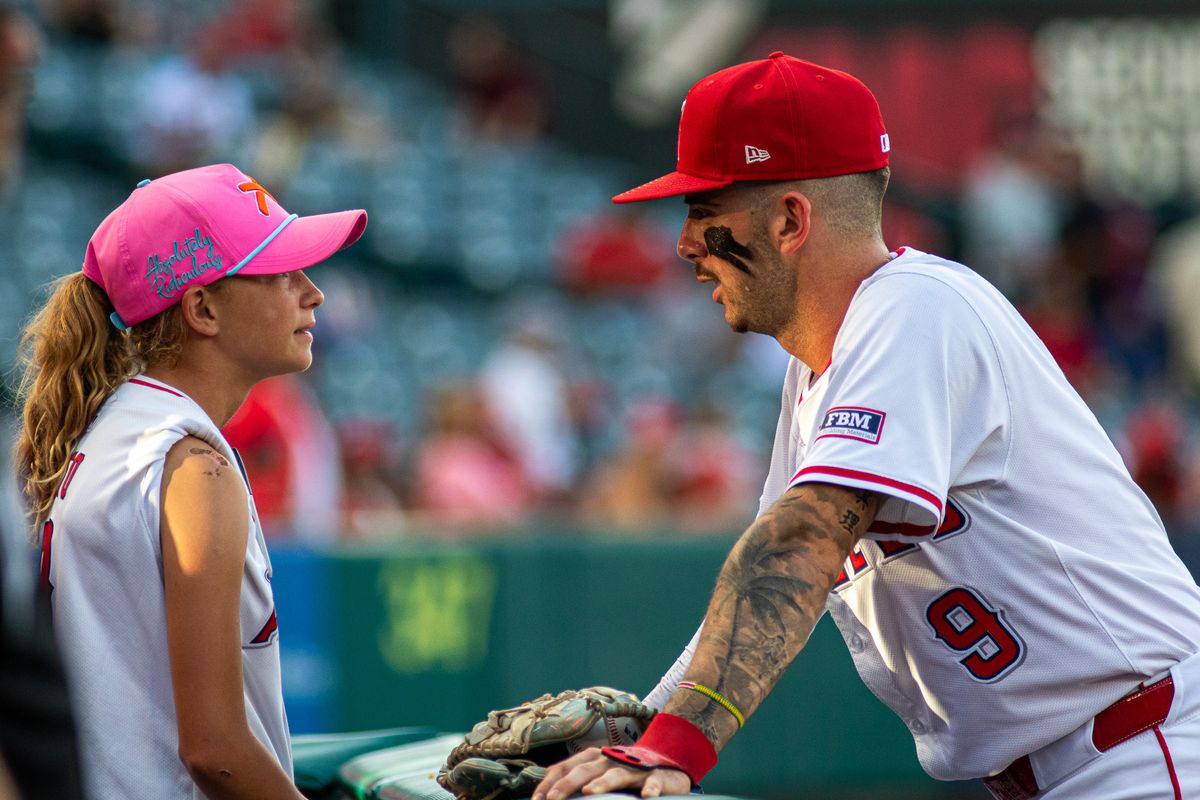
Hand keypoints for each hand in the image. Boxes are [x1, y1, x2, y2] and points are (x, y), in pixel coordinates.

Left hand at [532, 747, 690, 798]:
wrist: (666, 759)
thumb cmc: (625, 768)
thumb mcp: (599, 768)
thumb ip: (576, 773)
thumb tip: (547, 782)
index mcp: (594, 757)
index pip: (567, 766)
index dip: (550, 782)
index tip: (536, 799)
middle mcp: (611, 759)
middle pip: (586, 770)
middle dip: (567, 784)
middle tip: (552, 799)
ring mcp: (634, 767)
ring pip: (616, 774)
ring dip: (603, 782)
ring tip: (589, 792)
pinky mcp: (656, 776)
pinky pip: (653, 782)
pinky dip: (650, 788)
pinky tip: (647, 796)